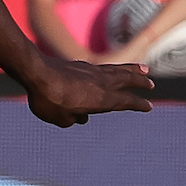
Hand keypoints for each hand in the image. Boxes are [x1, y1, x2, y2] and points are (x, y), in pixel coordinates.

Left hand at [25, 57, 154, 126]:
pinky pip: (103, 67)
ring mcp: (91, 71)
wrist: (35, 72)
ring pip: (117, 70)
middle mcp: (101, 83)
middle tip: (150, 83)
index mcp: (101, 99)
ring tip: (143, 69)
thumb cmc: (48, 99)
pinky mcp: (80, 65)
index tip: (148, 107)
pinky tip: (111, 70)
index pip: (125, 102)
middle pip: (126, 80)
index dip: (138, 105)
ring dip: (131, 70)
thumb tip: (80, 117)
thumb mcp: (60, 119)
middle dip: (140, 82)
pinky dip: (113, 68)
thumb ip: (73, 120)